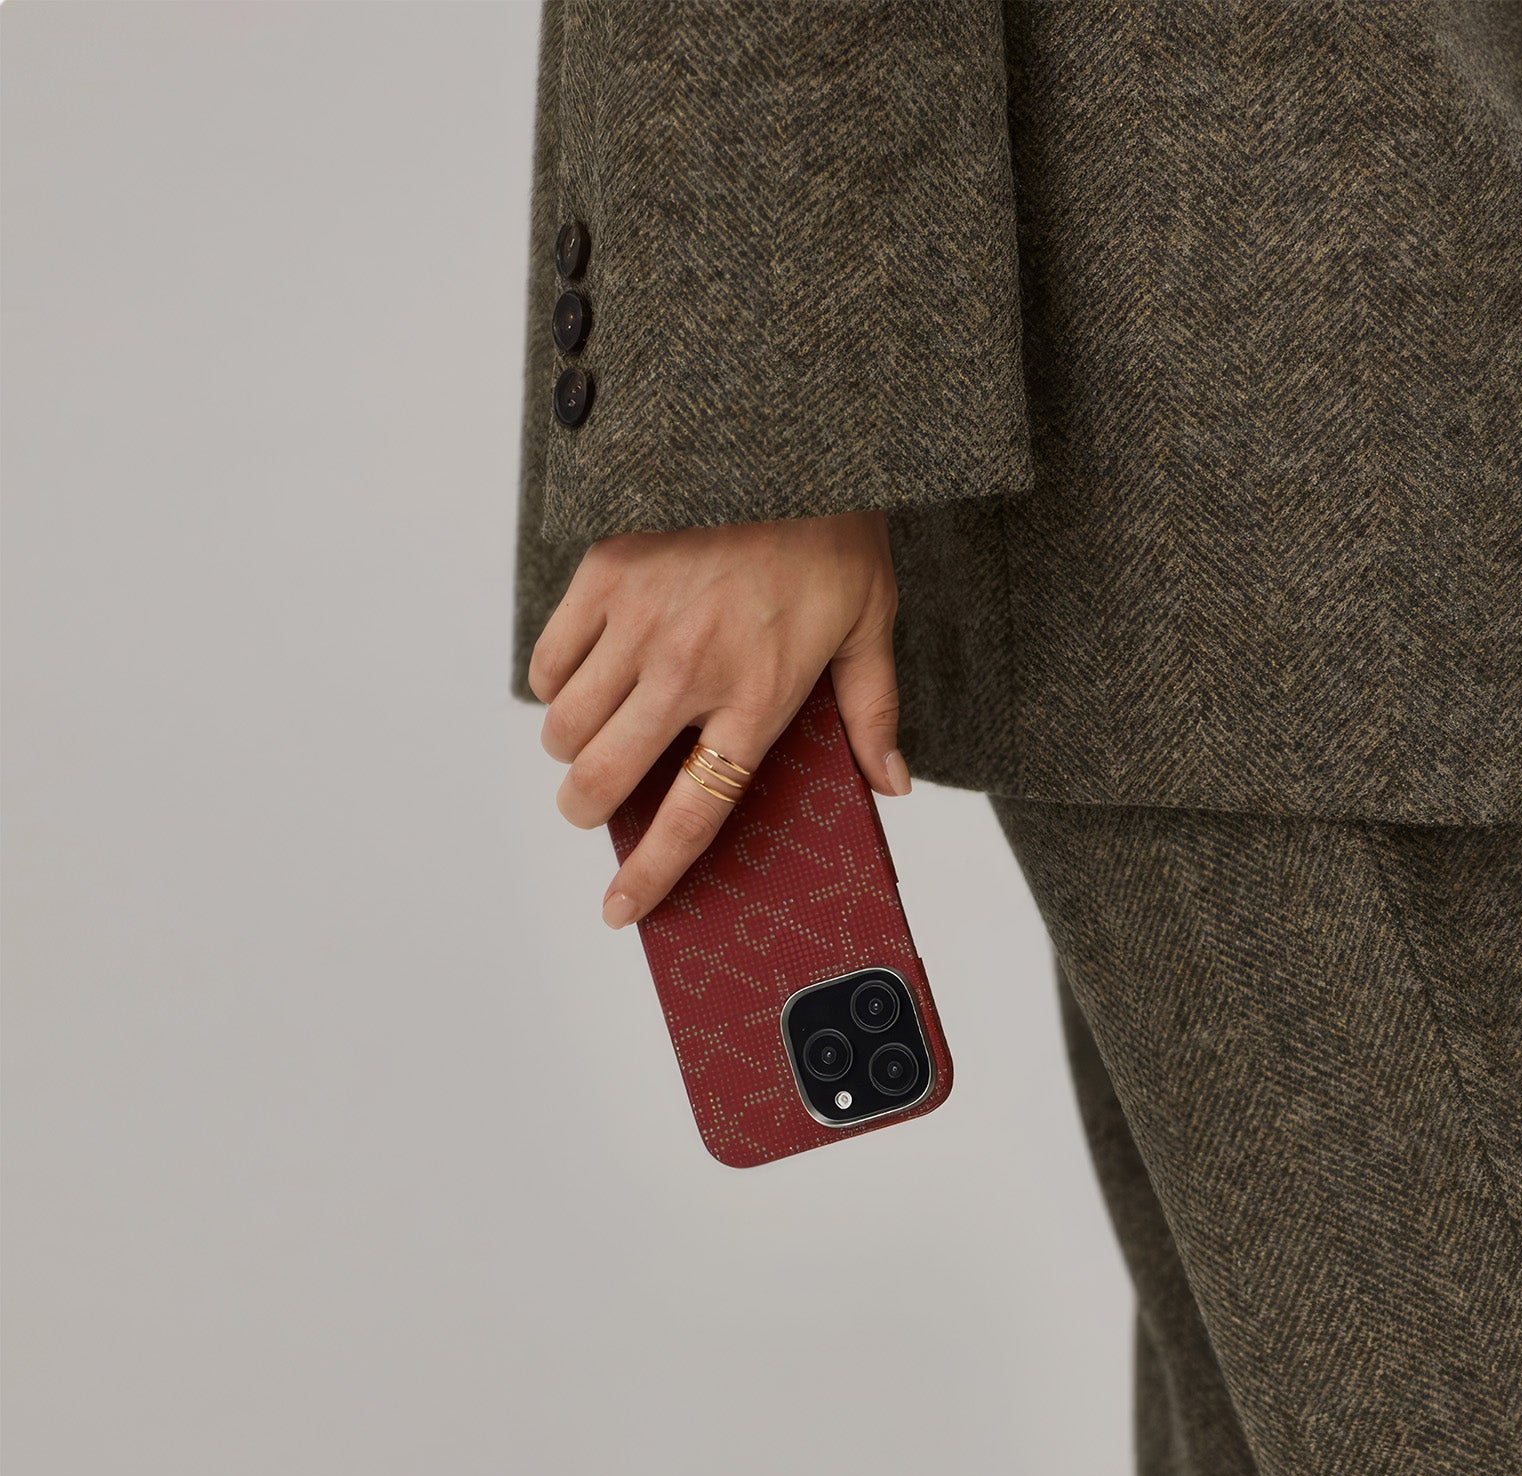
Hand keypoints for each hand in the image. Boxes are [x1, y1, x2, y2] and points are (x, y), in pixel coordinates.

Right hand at [527, 511, 905, 925]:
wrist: (791, 437)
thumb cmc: (836, 536)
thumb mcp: (871, 627)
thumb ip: (873, 713)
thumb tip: (892, 787)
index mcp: (757, 700)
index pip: (693, 815)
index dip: (652, 876)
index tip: (622, 913)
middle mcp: (689, 672)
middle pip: (603, 781)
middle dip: (586, 811)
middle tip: (594, 806)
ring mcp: (639, 624)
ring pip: (564, 727)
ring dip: (569, 751)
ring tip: (592, 740)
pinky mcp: (603, 575)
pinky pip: (549, 657)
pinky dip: (554, 682)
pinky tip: (580, 678)